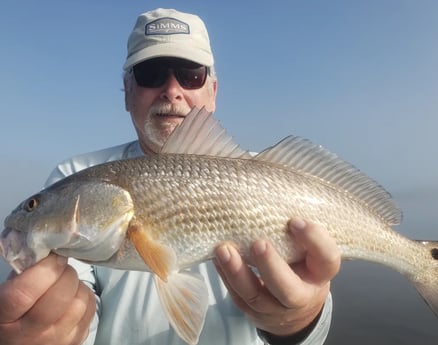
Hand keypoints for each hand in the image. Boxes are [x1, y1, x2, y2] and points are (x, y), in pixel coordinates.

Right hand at [0, 254, 95, 344]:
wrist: (23, 341)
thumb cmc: (15, 312)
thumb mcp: (8, 292)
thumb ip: (23, 272)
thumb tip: (47, 250)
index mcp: (6, 319)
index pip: (24, 293)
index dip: (44, 270)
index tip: (53, 257)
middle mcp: (31, 335)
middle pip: (59, 297)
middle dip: (65, 273)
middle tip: (61, 266)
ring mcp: (57, 340)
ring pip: (79, 302)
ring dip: (77, 285)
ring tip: (65, 282)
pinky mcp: (77, 340)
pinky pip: (91, 309)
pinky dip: (85, 296)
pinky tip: (73, 296)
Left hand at [214, 219, 339, 336]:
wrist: (297, 306)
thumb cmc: (303, 264)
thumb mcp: (310, 250)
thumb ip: (299, 231)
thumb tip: (274, 190)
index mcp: (321, 273)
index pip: (327, 259)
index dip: (314, 240)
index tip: (295, 221)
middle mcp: (302, 295)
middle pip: (288, 289)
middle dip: (270, 266)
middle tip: (258, 243)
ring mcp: (276, 308)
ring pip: (255, 295)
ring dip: (237, 272)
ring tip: (224, 250)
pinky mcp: (253, 312)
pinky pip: (238, 297)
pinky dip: (225, 276)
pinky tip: (218, 258)